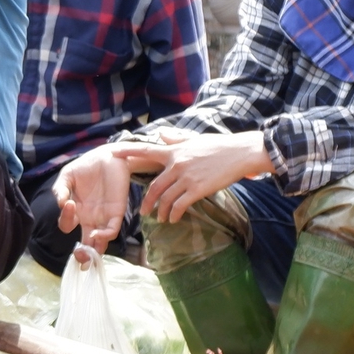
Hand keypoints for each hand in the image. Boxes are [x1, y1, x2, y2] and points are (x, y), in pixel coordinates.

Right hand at [52, 145, 134, 253]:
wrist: (108, 156)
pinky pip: (111, 230)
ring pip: (99, 242)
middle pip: (85, 243)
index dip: (65, 220)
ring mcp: (103, 217)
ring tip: (89, 252)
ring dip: (95, 250)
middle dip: (82, 256)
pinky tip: (97, 234)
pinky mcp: (117, 213)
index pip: (66, 226)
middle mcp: (88, 218)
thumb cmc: (87, 167)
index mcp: (75, 211)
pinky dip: (104, 236)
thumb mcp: (68, 176)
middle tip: (80, 260)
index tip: (68, 204)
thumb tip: (60, 203)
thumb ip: (60, 189)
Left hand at [124, 128, 273, 222]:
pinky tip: (173, 219)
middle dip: (147, 201)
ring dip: (161, 211)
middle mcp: (176, 164)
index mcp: (174, 150)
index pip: (147, 150)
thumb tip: (162, 134)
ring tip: (160, 218)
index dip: (128, 152)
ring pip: (165, 198)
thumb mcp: (194, 139)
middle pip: (154, 186)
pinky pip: (179, 205)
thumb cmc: (219, 146)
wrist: (239, 153)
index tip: (113, 153)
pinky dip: (174, 214)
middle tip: (143, 212)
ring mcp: (186, 177)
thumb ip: (176, 139)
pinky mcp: (197, 188)